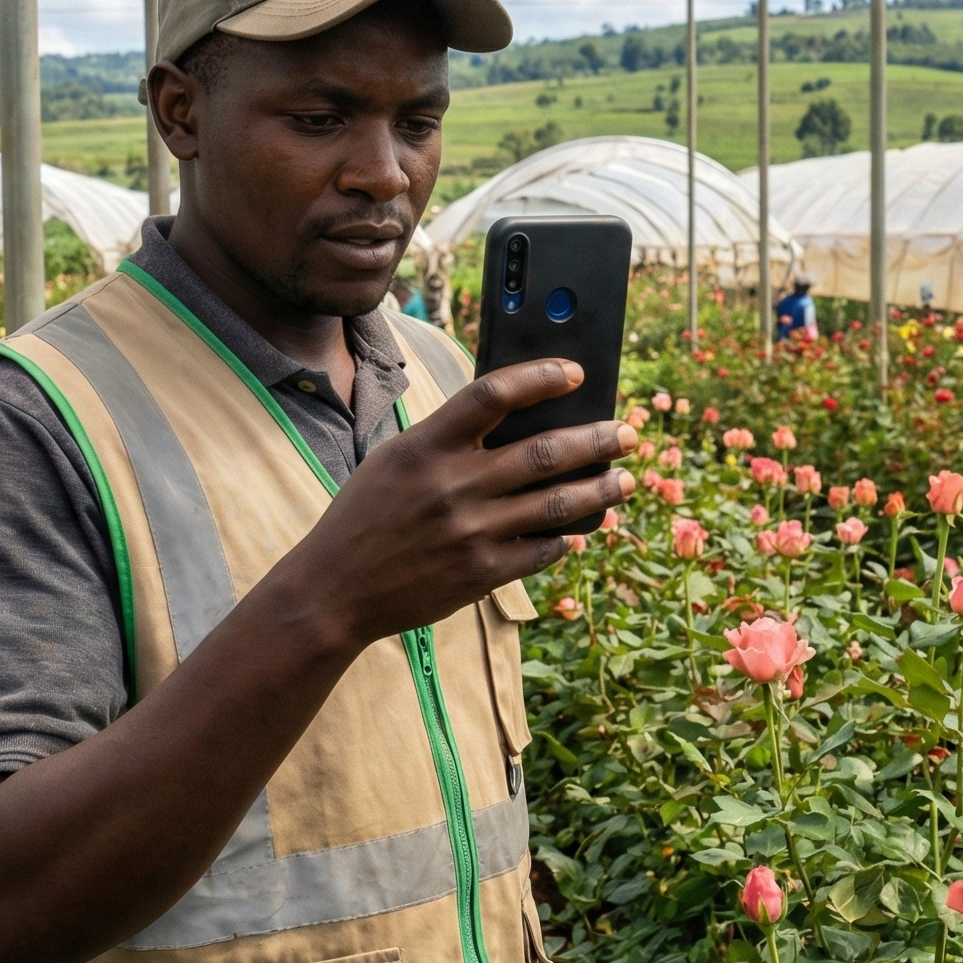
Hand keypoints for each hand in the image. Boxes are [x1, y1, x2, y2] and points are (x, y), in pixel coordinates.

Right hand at [262, 359, 633, 646]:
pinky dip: (565, 537)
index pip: (493, 394)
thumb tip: (522, 421)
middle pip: (545, 451)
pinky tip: (579, 528)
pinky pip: (542, 550)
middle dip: (597, 439)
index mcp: (426, 446)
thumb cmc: (368, 515)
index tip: (575, 373)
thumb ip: (449, 439)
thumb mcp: (396, 461)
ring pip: (557, 503)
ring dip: (600, 489)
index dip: (540, 377)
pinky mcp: (480, 573)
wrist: (335, 589)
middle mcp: (452, 485)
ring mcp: (470, 532)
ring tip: (624, 480)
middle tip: (627, 433)